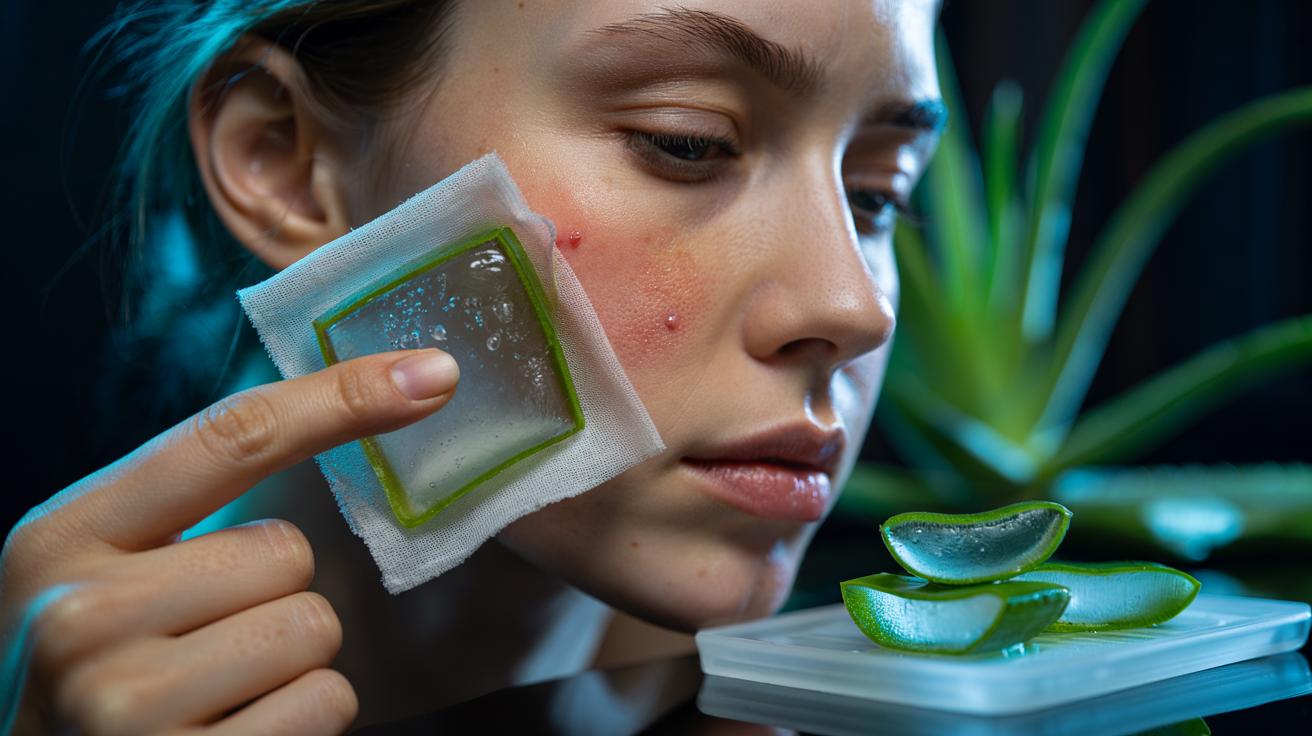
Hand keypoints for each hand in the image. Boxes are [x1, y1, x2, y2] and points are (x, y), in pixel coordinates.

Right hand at [0, 349, 458, 734]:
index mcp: (62, 539)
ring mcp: (128, 704)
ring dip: (291, 664)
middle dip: (274, 596)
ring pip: (314, 629)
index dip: (341, 399)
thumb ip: (183, 506)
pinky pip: (323, 704)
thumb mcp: (100, 575)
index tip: (432, 374)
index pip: (228, 439)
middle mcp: (81, 617)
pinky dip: (300, 722)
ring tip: (213, 694)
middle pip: (288, 552)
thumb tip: (340, 406)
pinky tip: (230, 734)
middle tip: (204, 643)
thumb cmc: (94, 673)